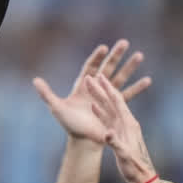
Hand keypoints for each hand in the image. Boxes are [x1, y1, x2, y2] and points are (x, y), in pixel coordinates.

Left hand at [33, 40, 150, 141]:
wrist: (83, 141)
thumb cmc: (69, 125)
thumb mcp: (56, 107)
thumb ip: (47, 94)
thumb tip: (35, 80)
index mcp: (83, 86)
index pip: (91, 67)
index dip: (97, 57)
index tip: (104, 47)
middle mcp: (96, 88)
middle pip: (108, 67)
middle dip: (116, 55)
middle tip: (125, 42)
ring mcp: (108, 96)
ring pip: (121, 77)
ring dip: (130, 67)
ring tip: (140, 55)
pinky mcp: (116, 106)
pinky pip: (129, 95)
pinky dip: (138, 87)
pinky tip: (148, 79)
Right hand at [85, 73, 155, 182]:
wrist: (142, 176)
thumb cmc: (134, 166)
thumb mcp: (124, 155)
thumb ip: (115, 143)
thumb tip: (107, 133)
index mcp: (129, 124)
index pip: (118, 102)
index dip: (108, 89)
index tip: (100, 76)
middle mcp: (126, 122)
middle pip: (112, 101)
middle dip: (101, 89)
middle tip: (91, 76)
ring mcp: (122, 128)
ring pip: (108, 109)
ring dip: (99, 97)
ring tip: (90, 87)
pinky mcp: (119, 133)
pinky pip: (108, 119)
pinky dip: (100, 111)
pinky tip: (93, 107)